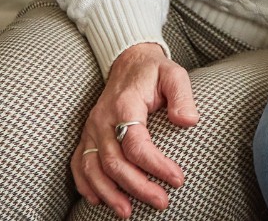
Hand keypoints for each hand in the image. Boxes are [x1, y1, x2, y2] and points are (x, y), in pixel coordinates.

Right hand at [72, 42, 198, 218]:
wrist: (128, 62)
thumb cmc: (153, 72)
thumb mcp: (174, 74)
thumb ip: (182, 95)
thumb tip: (188, 121)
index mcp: (124, 104)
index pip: (136, 143)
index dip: (156, 165)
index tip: (177, 179)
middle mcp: (103, 120)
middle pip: (114, 162)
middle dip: (137, 187)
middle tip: (161, 201)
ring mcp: (91, 129)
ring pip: (92, 168)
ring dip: (109, 193)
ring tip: (127, 212)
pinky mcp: (87, 135)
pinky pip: (79, 163)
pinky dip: (85, 184)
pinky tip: (99, 200)